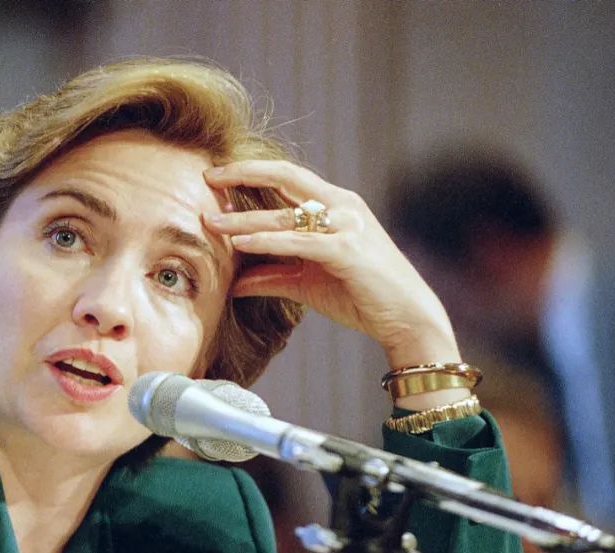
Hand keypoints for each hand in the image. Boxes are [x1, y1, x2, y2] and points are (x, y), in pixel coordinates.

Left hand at [203, 161, 461, 369]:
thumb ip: (271, 276)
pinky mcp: (347, 251)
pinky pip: (298, 241)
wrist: (406, 317)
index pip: (288, 177)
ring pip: (286, 213)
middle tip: (207, 177)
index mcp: (336, 204)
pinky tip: (239, 244)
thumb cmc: (360, 295)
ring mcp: (347, 225)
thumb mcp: (306, 282)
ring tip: (211, 222)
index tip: (217, 177)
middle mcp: (343, 206)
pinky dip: (266, 241)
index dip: (252, 172)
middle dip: (244, 173)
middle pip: (286, 176)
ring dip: (244, 218)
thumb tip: (233, 283)